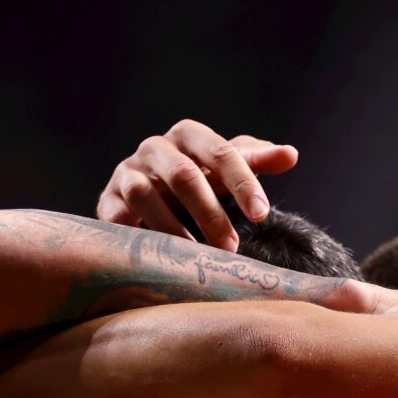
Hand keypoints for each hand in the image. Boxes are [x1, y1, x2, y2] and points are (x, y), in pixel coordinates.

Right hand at [97, 119, 299, 250]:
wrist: (147, 198)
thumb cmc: (200, 181)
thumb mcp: (228, 170)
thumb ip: (256, 162)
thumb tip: (290, 155)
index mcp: (188, 136)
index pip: (220, 152)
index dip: (243, 183)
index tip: (262, 215)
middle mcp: (153, 149)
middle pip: (184, 175)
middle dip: (211, 214)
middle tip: (232, 249)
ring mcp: (126, 174)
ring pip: (146, 195)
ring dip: (175, 230)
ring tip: (198, 259)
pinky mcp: (107, 202)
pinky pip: (118, 220)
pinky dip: (140, 241)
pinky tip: (163, 261)